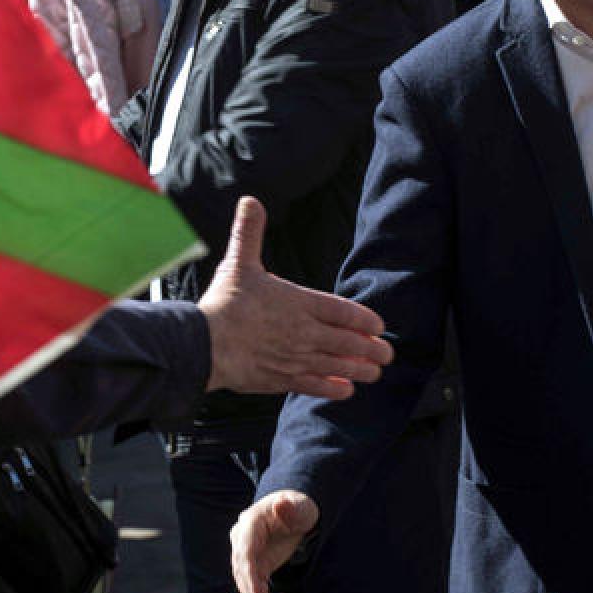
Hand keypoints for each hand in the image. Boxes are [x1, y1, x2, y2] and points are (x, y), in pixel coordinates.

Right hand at [198, 196, 391, 397]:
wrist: (205, 344)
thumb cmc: (224, 304)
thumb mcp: (238, 262)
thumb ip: (249, 233)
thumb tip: (250, 200)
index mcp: (299, 302)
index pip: (343, 311)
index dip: (365, 320)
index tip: (379, 326)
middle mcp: (304, 332)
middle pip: (349, 342)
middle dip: (372, 349)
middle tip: (387, 354)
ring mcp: (295, 358)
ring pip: (338, 366)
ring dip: (360, 370)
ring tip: (375, 373)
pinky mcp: (281, 379)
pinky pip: (315, 386)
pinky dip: (334, 389)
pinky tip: (346, 391)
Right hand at [230, 490, 318, 592]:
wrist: (295, 511)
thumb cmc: (299, 506)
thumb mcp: (300, 506)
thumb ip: (291, 507)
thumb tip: (282, 504)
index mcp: (250, 523)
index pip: (245, 552)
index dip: (250, 575)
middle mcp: (241, 539)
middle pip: (243, 571)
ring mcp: (246, 553)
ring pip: (245, 583)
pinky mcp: (255, 565)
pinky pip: (254, 586)